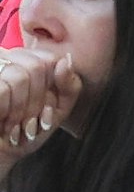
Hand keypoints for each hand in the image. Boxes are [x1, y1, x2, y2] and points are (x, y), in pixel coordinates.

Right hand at [0, 49, 80, 164]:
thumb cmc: (26, 133)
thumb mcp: (58, 111)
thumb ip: (69, 85)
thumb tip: (66, 60)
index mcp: (26, 65)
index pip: (49, 58)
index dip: (53, 84)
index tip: (45, 107)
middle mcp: (6, 62)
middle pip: (36, 66)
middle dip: (37, 101)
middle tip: (29, 121)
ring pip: (19, 76)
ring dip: (22, 109)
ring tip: (15, 125)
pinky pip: (3, 89)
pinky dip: (8, 111)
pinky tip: (4, 125)